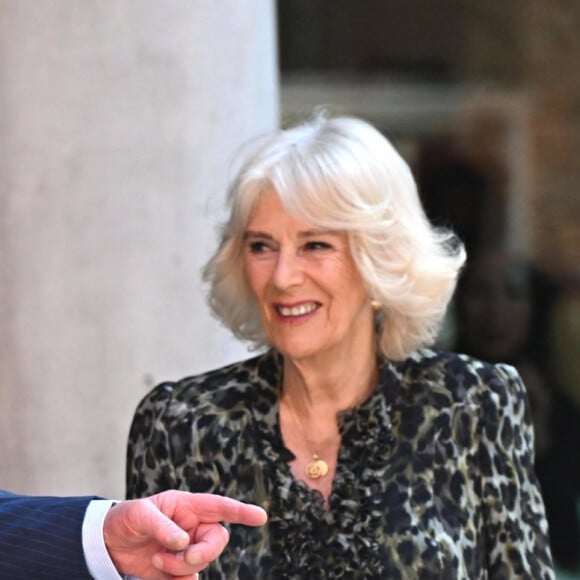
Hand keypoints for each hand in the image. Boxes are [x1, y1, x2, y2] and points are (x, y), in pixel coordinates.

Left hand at [103, 490, 266, 578]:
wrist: (108, 544)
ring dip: (181, 567)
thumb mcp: (140, 515)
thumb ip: (163, 526)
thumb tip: (183, 543)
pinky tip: (159, 571)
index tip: (261, 517)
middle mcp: (193, 527)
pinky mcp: (178, 570)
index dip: (242, 512)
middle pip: (217, 540)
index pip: (220, 507)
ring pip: (202, 562)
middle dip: (204, 552)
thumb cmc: (127, 518)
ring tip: (156, 560)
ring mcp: (188, 549)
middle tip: (183, 557)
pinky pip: (189, 579)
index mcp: (188, 506)